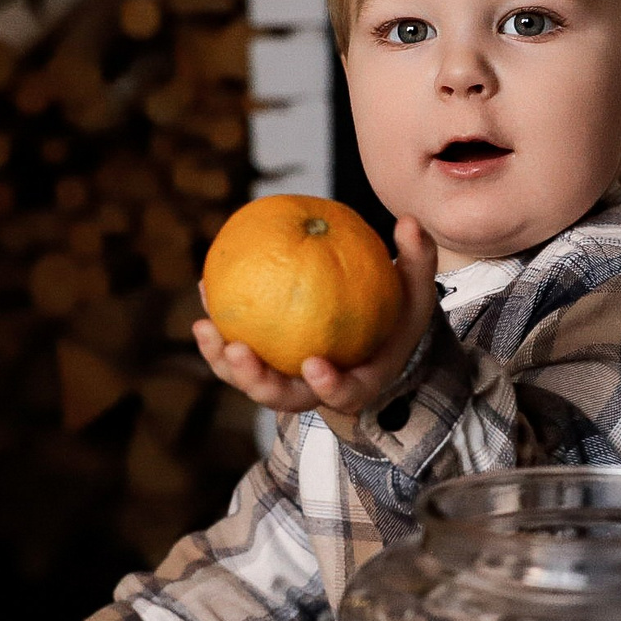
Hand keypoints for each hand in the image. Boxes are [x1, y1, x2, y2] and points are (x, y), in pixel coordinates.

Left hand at [194, 216, 438, 417]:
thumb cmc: (397, 311)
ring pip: (251, 381)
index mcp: (359, 383)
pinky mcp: (265, 364)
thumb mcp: (415, 288)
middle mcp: (318, 391)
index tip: (312, 363)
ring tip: (203, 326)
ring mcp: (287, 380)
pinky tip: (203, 287)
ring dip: (223, 361)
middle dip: (256, 381)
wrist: (371, 331)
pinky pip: (237, 349)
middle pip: (284, 399)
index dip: (328, 386)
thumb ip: (416, 260)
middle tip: (239, 351)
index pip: (345, 394)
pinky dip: (219, 324)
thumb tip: (408, 221)